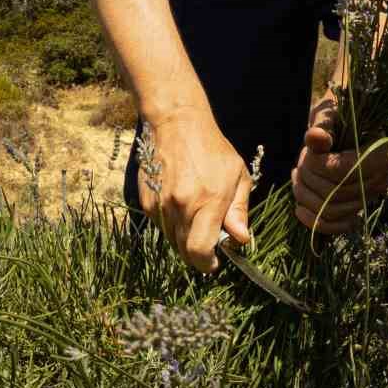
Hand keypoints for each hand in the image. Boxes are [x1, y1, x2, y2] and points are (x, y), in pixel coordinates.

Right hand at [137, 108, 251, 272]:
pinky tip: (180, 205)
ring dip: (184, 239)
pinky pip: (160, 225)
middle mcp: (181, 206)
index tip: (214, 262)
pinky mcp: (147, 200)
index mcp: (207, 202)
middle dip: (198, 253)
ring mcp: (160, 204)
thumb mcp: (237, 176)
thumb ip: (239, 211)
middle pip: (184, 252)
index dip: (207, 264)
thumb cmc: (212, 148)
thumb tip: (240, 239)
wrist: (176, 123)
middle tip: (208, 239)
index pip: (200, 252)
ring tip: (195, 217)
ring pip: (171, 240)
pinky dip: (171, 224)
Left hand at [292, 97, 387, 234]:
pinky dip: (316, 221)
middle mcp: (379, 179)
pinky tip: (300, 209)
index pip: (343, 171)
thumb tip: (315, 137)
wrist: (345, 125)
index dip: (317, 165)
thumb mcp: (329, 114)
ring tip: (297, 177)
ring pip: (331, 211)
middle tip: (299, 164)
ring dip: (305, 196)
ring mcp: (368, 197)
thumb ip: (322, 126)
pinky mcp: (356, 208)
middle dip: (308, 179)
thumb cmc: (337, 115)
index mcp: (379, 154)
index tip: (308, 152)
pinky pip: (337, 226)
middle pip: (335, 194)